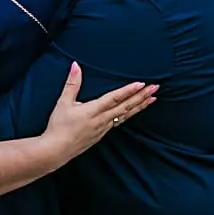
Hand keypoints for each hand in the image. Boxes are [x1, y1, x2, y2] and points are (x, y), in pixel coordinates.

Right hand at [41, 63, 156, 162]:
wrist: (57, 149)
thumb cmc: (59, 125)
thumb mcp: (63, 102)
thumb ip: (72, 83)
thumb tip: (75, 65)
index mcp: (93, 110)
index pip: (115, 98)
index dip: (128, 90)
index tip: (141, 84)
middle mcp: (103, 119)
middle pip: (126, 106)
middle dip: (141, 97)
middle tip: (155, 88)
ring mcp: (104, 128)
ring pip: (126, 114)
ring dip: (140, 106)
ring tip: (152, 99)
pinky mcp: (102, 133)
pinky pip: (120, 121)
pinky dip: (130, 114)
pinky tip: (134, 111)